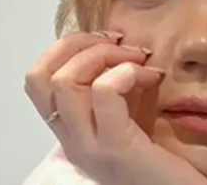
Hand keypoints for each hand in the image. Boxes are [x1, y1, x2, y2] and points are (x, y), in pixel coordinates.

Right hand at [24, 30, 206, 184]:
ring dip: (103, 54)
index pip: (38, 82)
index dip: (66, 49)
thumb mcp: (133, 120)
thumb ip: (119, 93)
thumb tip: (121, 48)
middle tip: (119, 42)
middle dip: (78, 43)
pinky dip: (125, 71)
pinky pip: (104, 92)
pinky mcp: (117, 148)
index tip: (107, 41)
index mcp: (74, 133)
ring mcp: (90, 147)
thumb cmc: (168, 165)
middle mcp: (73, 141)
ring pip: (64, 81)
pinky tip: (151, 77)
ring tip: (138, 58)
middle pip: (40, 76)